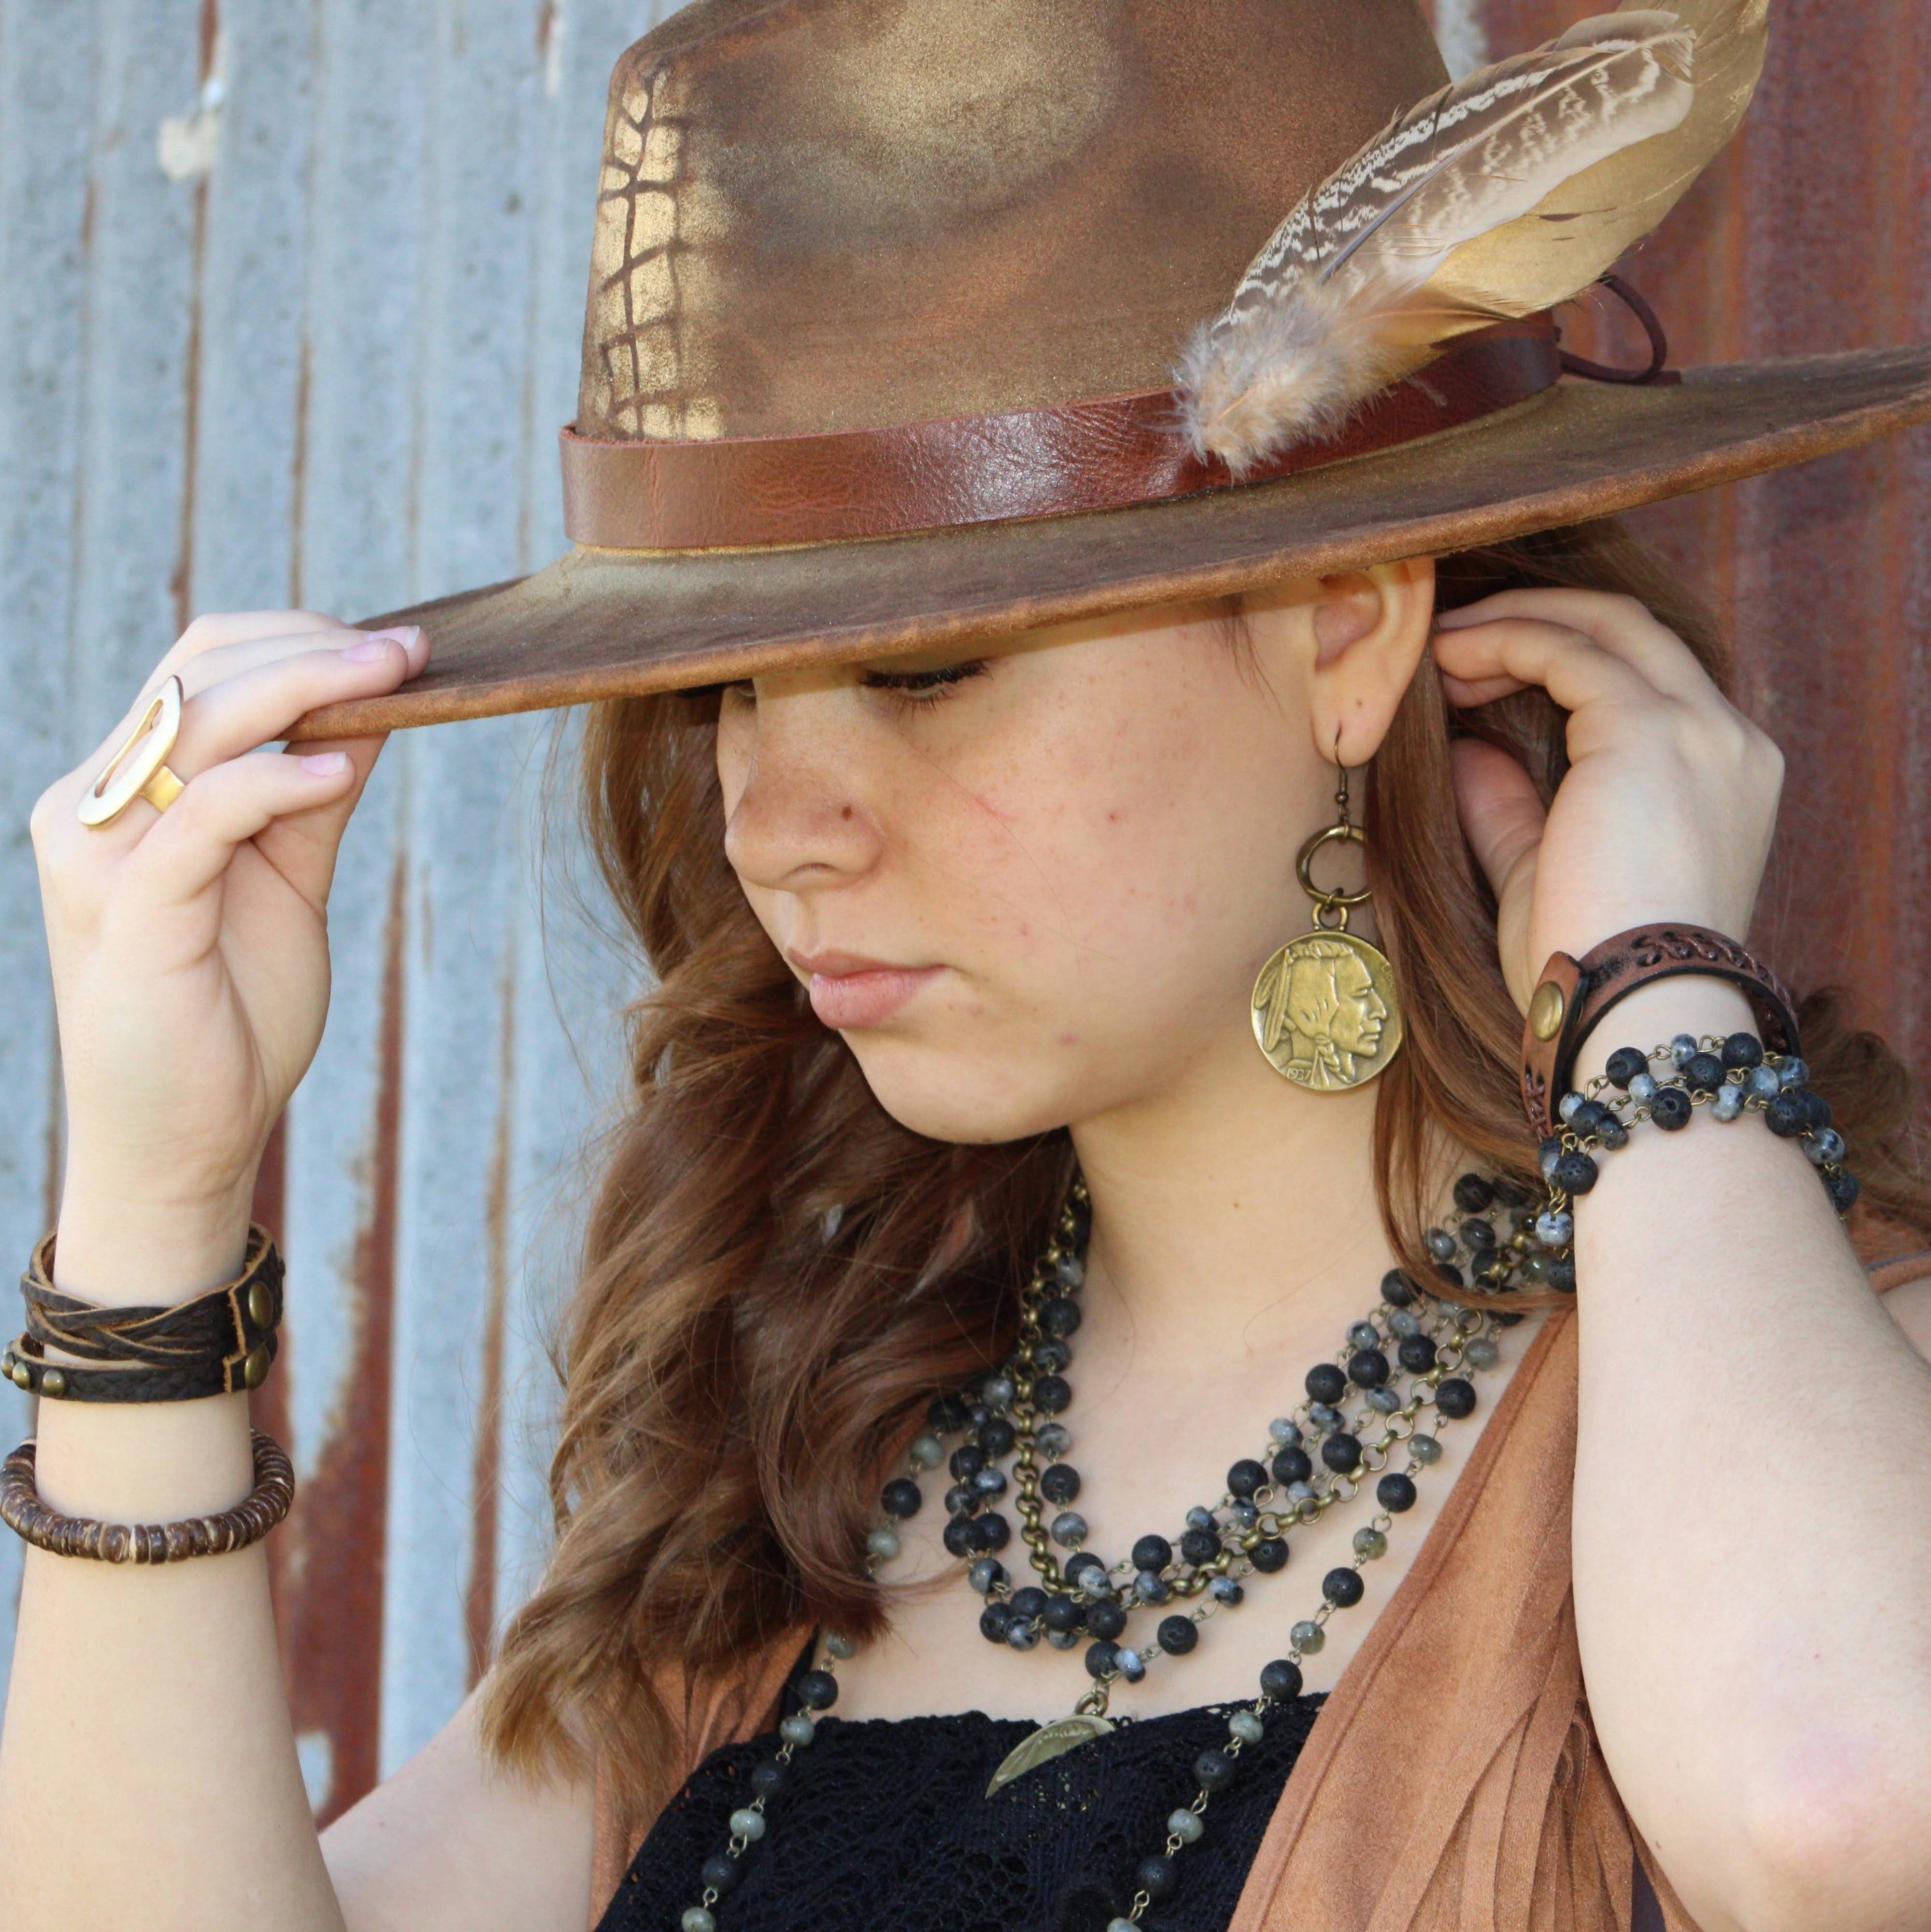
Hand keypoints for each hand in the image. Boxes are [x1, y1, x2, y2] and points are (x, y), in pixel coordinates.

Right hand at [31, 611, 427, 1296]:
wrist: (186, 1138)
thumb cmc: (233, 1013)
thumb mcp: (287, 879)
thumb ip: (311, 798)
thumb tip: (368, 709)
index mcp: (126, 791)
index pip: (199, 668)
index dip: (296, 639)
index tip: (396, 644)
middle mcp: (95, 806)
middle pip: (200, 673)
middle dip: (314, 646)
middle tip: (413, 648)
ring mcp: (103, 855)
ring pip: (201, 721)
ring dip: (310, 684)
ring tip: (399, 676)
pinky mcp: (129, 909)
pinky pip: (203, 812)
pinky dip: (278, 779)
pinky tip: (344, 766)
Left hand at [1431, 589, 1782, 1012]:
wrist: (1631, 1010)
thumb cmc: (1586, 967)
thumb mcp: (1541, 872)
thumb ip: (1510, 806)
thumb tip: (1467, 750)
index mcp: (1721, 779)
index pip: (1643, 680)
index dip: (1556, 659)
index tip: (1476, 672)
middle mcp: (1727, 740)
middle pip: (1631, 632)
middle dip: (1537, 619)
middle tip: (1451, 636)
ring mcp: (1698, 729)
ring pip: (1603, 627)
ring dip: (1513, 625)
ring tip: (1439, 648)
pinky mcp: (1650, 729)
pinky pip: (1567, 652)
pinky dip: (1504, 642)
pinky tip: (1448, 661)